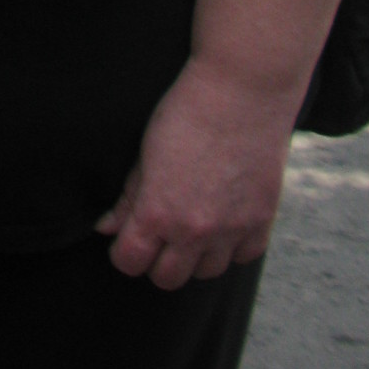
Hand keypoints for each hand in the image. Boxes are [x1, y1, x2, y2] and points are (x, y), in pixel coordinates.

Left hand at [97, 56, 294, 286]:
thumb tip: (107, 228)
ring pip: (206, 272)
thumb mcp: (145, 151)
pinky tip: (223, 219)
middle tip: (158, 232)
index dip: (124, 252)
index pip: (130, 262)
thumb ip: (128, 197)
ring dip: (195, 255)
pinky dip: (232, 246)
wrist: (242, 90)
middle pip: (167, 278)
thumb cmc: (186, 112)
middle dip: (156, 259)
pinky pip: (242, 257)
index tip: (127, 237)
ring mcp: (232, 230)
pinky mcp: (262, 222)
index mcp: (157, 212)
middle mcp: (194, 231)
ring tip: (192, 222)